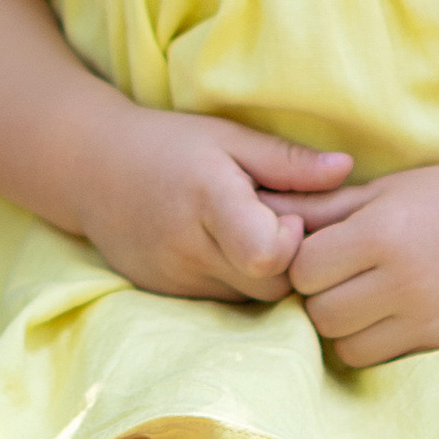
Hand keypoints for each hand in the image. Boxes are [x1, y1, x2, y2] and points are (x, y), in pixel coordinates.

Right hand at [78, 107, 352, 302]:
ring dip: (262, 274)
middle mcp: (188, 248)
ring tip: (251, 233)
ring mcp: (173, 279)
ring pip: (248, 300)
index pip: (268, 256)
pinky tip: (225, 249)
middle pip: (268, 285)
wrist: (90, 170)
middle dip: (288, 263)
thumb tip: (347, 170)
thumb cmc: (168, 143)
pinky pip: (222, 302)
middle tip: (280, 227)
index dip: (293, 243)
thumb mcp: (228, 136)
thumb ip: (287, 161)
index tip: (289, 217)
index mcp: (208, 201)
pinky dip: (235, 282)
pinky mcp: (166, 296)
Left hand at [285, 153, 438, 366]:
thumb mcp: (379, 190)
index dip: (304, 263)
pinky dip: (372, 341)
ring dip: (343, 326)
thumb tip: (256, 208)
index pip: (304, 270)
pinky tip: (386, 313)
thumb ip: (319, 208)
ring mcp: (427, 315)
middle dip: (319, 297)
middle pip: (321, 313)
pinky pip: (380, 357)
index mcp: (383, 233)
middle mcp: (405, 279)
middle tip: (339, 278)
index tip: (321, 251)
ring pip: (346, 345)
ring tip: (361, 297)